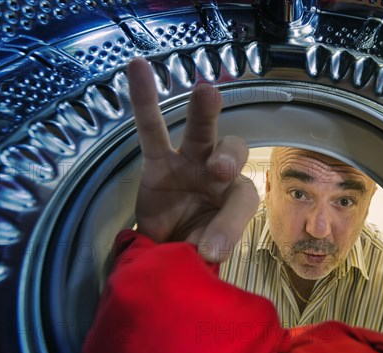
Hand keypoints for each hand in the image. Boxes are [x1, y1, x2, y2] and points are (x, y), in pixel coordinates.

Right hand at [127, 58, 258, 261]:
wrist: (164, 249)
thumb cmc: (194, 243)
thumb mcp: (207, 250)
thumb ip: (211, 245)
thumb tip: (204, 253)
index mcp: (235, 197)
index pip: (243, 199)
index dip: (230, 224)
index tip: (210, 253)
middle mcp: (217, 175)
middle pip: (232, 151)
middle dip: (228, 156)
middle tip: (219, 171)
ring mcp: (188, 162)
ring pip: (200, 132)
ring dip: (204, 113)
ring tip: (206, 93)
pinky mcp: (157, 161)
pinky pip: (150, 129)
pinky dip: (145, 101)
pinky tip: (138, 68)